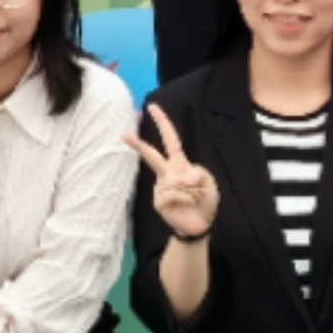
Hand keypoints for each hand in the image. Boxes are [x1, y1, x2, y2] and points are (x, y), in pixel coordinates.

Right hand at [129, 100, 218, 239]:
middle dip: (138, 145)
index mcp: (179, 164)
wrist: (201, 224)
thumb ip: (199, 173)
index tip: (152, 107)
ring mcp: (161, 187)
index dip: (163, 123)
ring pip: (175, 180)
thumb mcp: (209, 182)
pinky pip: (173, 193)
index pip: (170, 140)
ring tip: (194, 199)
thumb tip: (184, 177)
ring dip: (192, 190)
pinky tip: (187, 205)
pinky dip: (185, 198)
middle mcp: (167, 173)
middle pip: (151, 155)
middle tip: (123, 134)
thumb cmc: (204, 200)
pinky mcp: (159, 202)